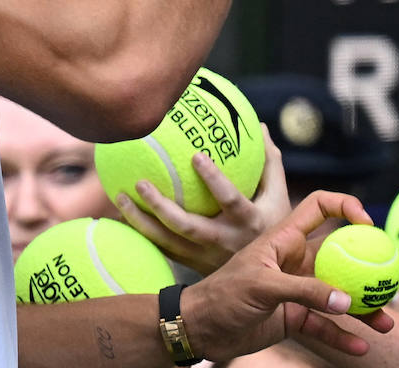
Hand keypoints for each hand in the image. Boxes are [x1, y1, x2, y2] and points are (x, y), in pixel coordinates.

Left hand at [116, 124, 291, 273]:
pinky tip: (123, 215)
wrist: (267, 273)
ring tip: (119, 196)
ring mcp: (208, 258)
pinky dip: (142, 233)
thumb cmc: (274, 222)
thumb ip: (269, 162)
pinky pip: (163, 249)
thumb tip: (258, 125)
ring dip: (141, 221)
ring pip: (168, 242)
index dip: (214, 180)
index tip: (196, 155)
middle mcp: (227, 243)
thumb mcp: (279, 195)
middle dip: (162, 207)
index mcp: (250, 221)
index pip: (231, 200)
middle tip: (140, 182)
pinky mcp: (194, 266)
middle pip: (189, 227)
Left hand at [182, 191, 394, 361]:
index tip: (367, 226)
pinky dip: (342, 336)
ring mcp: (297, 290)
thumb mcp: (262, 287)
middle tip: (393, 276)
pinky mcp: (294, 317)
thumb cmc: (222, 295)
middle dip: (369, 264)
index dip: (345, 206)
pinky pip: (325, 326)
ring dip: (363, 307)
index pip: (320, 206)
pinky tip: (360, 348)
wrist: (199, 329)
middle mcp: (296, 260)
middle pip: (342, 255)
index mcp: (286, 238)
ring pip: (339, 295)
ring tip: (387, 322)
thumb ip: (304, 292)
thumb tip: (346, 301)